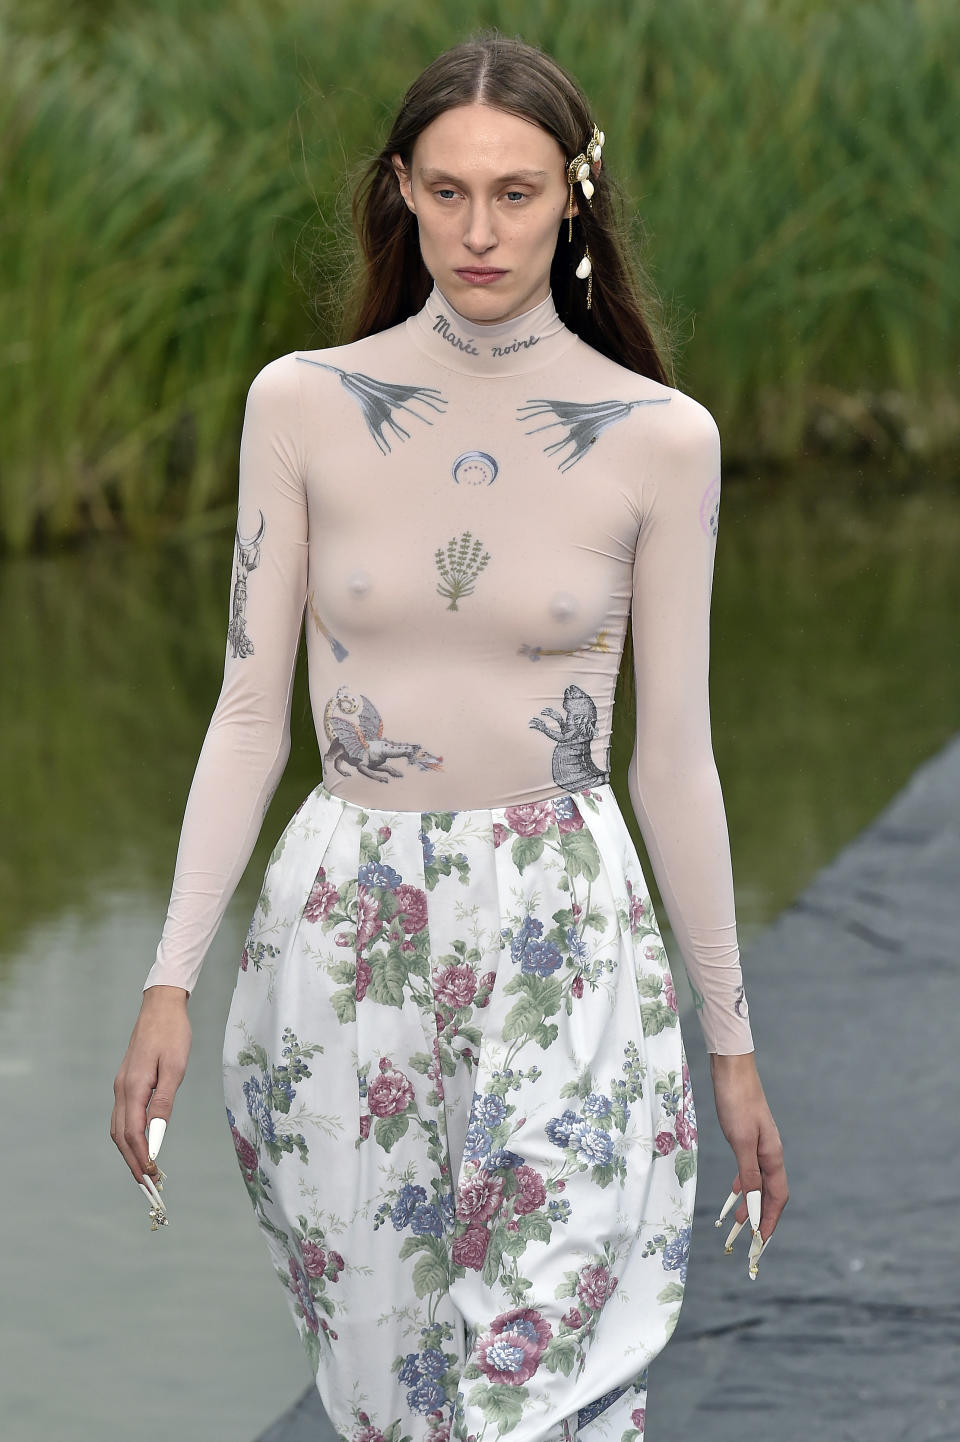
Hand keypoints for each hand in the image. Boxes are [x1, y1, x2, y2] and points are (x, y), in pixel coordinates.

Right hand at [111, 985, 190, 1184]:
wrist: (160, 1006)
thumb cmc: (172, 1034)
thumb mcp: (175, 1067)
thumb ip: (164, 1102)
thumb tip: (156, 1134)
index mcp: (133, 1088)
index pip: (134, 1134)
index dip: (142, 1158)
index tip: (153, 1177)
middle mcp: (121, 1090)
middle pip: (121, 1136)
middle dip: (133, 1161)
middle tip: (149, 1184)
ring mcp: (121, 1086)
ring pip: (119, 1128)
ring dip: (129, 1151)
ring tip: (144, 1170)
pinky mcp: (126, 1081)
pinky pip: (123, 1116)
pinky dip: (129, 1135)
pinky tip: (141, 1143)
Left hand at [709, 1050, 787, 1274]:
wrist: (732, 1070)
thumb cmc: (737, 1102)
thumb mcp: (740, 1139)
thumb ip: (748, 1171)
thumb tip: (753, 1201)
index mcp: (772, 1156)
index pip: (776, 1198)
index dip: (769, 1221)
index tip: (761, 1244)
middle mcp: (769, 1154)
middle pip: (769, 1195)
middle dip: (761, 1219)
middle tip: (750, 1243)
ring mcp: (759, 1146)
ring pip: (757, 1184)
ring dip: (749, 1204)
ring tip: (737, 1225)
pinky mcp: (747, 1138)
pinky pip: (748, 1171)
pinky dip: (742, 1186)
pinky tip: (735, 1193)